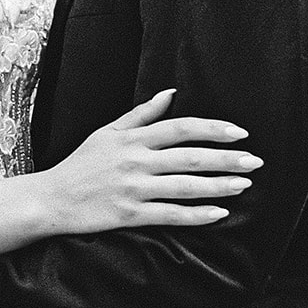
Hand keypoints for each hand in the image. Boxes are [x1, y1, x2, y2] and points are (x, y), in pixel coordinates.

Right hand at [42, 88, 261, 232]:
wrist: (51, 198)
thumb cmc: (82, 163)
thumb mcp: (108, 131)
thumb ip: (141, 114)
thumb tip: (170, 92)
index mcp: (132, 138)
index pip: (180, 128)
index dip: (213, 129)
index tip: (239, 133)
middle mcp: (135, 161)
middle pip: (189, 157)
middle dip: (226, 158)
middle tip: (255, 161)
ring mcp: (133, 188)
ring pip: (184, 187)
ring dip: (218, 186)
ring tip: (244, 185)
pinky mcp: (129, 215)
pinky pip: (170, 215)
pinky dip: (196, 215)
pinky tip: (219, 214)